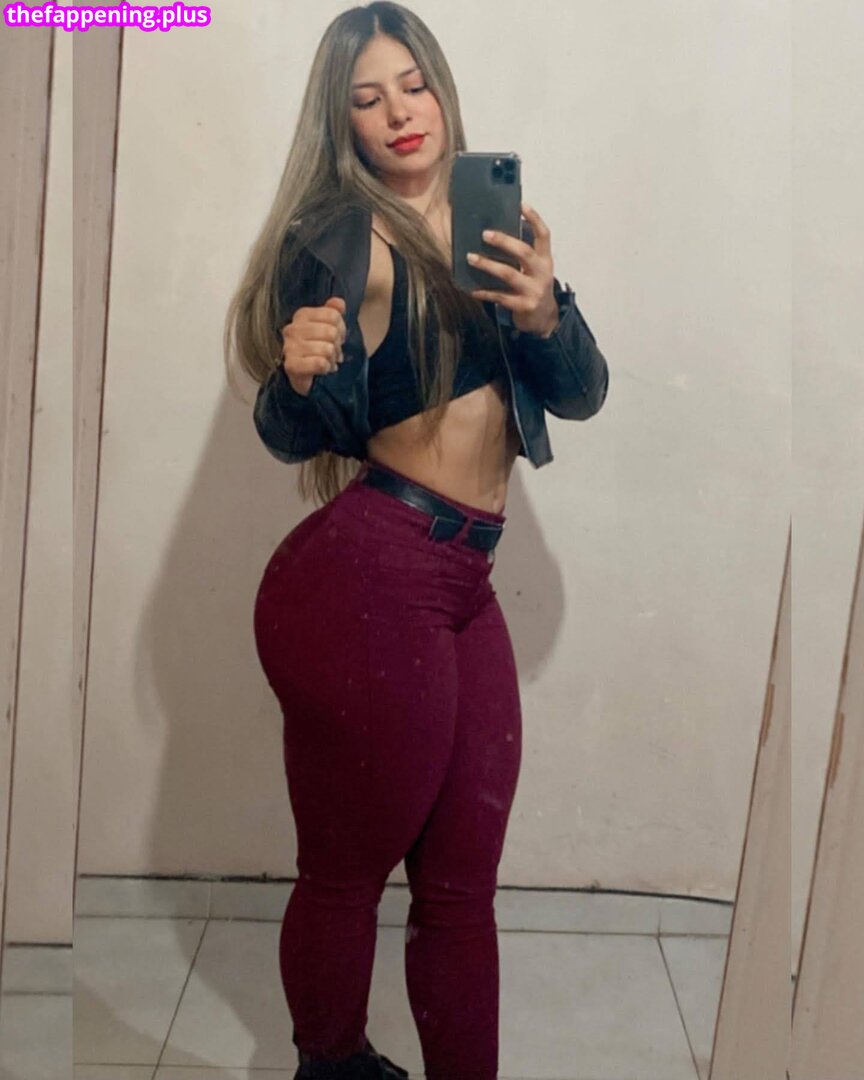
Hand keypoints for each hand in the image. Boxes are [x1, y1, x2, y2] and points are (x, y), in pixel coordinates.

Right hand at [280, 296, 346, 395]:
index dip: (341, 328)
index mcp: (302, 315)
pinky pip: (320, 363)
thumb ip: (333, 312)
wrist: (303, 374)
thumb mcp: (327, 327)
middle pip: (331, 332)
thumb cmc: (317, 348)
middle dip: (337, 346)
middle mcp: (293, 329)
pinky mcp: (291, 365)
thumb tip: (339, 303)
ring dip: (332, 359)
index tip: (337, 338)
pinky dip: (326, 368)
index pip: (333, 315)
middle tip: (333, 353)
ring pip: (327, 349)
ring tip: (327, 361)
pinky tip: (322, 369)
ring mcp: (290, 347)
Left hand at [467, 202, 559, 336]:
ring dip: (488, 265)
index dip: (534, 219)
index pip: (543, 235)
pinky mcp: (524, 306)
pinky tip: (473, 290)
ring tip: (471, 258)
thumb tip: (496, 234)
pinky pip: (501, 297)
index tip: (521, 205)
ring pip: (509, 274)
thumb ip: (523, 255)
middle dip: (504, 242)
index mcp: (545, 260)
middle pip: (524, 252)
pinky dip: (485, 293)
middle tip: (485, 234)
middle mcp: (542, 273)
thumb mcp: (535, 269)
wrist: (545, 319)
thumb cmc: (534, 287)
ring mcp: (533, 290)